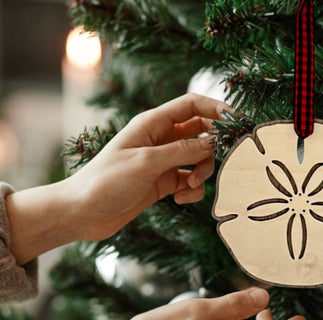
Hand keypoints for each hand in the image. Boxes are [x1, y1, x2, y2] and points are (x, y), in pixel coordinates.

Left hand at [65, 93, 230, 240]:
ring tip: (188, 186)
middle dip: (212, 148)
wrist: (84, 212)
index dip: (217, 108)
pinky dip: (191, 190)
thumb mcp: (147, 162)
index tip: (237, 122)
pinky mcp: (162, 183)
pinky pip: (188, 181)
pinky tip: (179, 199)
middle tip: (217, 162)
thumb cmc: (107, 181)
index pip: (192, 105)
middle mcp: (160, 139)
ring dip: (201, 173)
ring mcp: (162, 162)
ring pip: (198, 159)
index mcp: (153, 124)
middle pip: (201, 132)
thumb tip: (214, 142)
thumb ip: (182, 151)